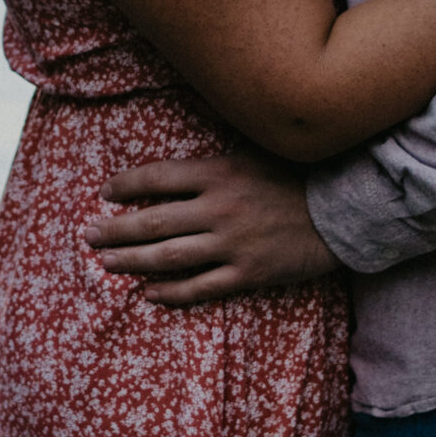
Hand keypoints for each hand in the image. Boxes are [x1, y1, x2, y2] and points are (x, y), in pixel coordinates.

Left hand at [84, 152, 340, 306]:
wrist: (346, 209)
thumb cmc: (301, 174)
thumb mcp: (257, 150)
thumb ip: (219, 154)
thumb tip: (185, 143)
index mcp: (218, 173)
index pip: (157, 178)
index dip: (126, 185)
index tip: (104, 192)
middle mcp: (219, 208)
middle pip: (151, 222)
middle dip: (114, 229)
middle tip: (89, 234)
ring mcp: (232, 243)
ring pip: (168, 258)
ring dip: (131, 262)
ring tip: (107, 263)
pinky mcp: (248, 273)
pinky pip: (200, 288)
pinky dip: (171, 292)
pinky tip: (149, 293)